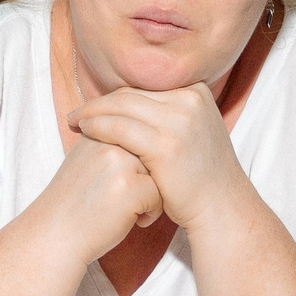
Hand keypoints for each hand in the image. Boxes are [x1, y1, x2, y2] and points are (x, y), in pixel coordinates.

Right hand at [32, 133, 163, 263]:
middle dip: (145, 176)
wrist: (54, 235)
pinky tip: (134, 221)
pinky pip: (160, 195)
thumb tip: (144, 137)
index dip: (134, 165)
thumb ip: (108, 144)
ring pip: (159, 172)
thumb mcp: (84, 160)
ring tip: (131, 209)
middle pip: (150, 153)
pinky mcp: (130, 187)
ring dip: (152, 193)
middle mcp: (108, 140)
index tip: (114, 184)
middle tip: (124, 198)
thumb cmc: (74, 203)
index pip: (135, 136)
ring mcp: (120, 162)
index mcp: (97, 130)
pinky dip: (152, 212)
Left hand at [69, 83, 253, 234]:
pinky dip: (98, 126)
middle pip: (131, 93)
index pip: (144, 87)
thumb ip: (169, 113)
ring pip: (121, 106)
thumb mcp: (191, 132)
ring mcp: (180, 121)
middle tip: (76, 113)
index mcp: (196, 92)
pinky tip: (85, 132)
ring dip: (92, 112)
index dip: (115, 96)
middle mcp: (190, 100)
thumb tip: (131, 103)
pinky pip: (120, 128)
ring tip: (74, 121)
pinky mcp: (166, 145)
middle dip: (99, 102)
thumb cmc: (199, 176)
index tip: (94, 106)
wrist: (221, 207)